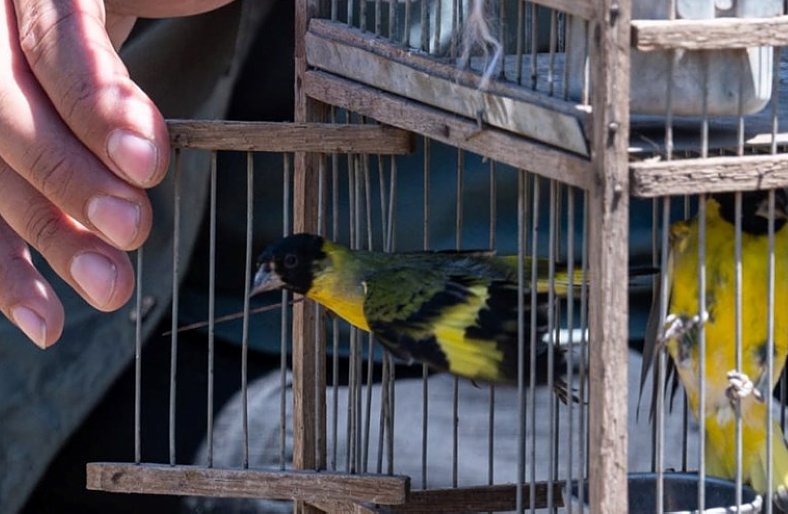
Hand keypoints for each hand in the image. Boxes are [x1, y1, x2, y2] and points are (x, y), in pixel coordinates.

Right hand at [0, 0, 232, 347]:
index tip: (147, 162)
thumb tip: (221, 3)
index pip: (55, 44)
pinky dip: (6, 270)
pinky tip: (44, 318)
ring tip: (108, 287)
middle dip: (69, 180)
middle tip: (132, 229)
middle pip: (5, 114)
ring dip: (44, 239)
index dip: (97, 105)